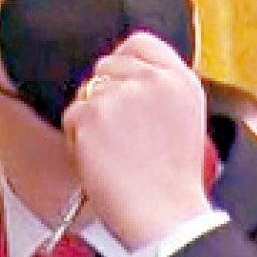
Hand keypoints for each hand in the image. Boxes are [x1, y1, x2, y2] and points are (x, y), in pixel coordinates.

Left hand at [62, 31, 210, 248]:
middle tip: (121, 132)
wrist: (163, 213)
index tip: (123, 86)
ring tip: (115, 150)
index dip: (125, 62)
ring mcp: (122, 94)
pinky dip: (77, 139)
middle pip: (106, 65)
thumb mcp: (184, 118)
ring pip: (86, 91)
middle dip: (104, 93)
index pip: (140, 42)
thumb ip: (160, 88)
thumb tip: (125, 73)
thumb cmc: (171, 179)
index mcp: (182, 80)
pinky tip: (102, 159)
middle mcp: (154, 80)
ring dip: (91, 118)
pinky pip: (71, 116)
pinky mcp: (93, 113)